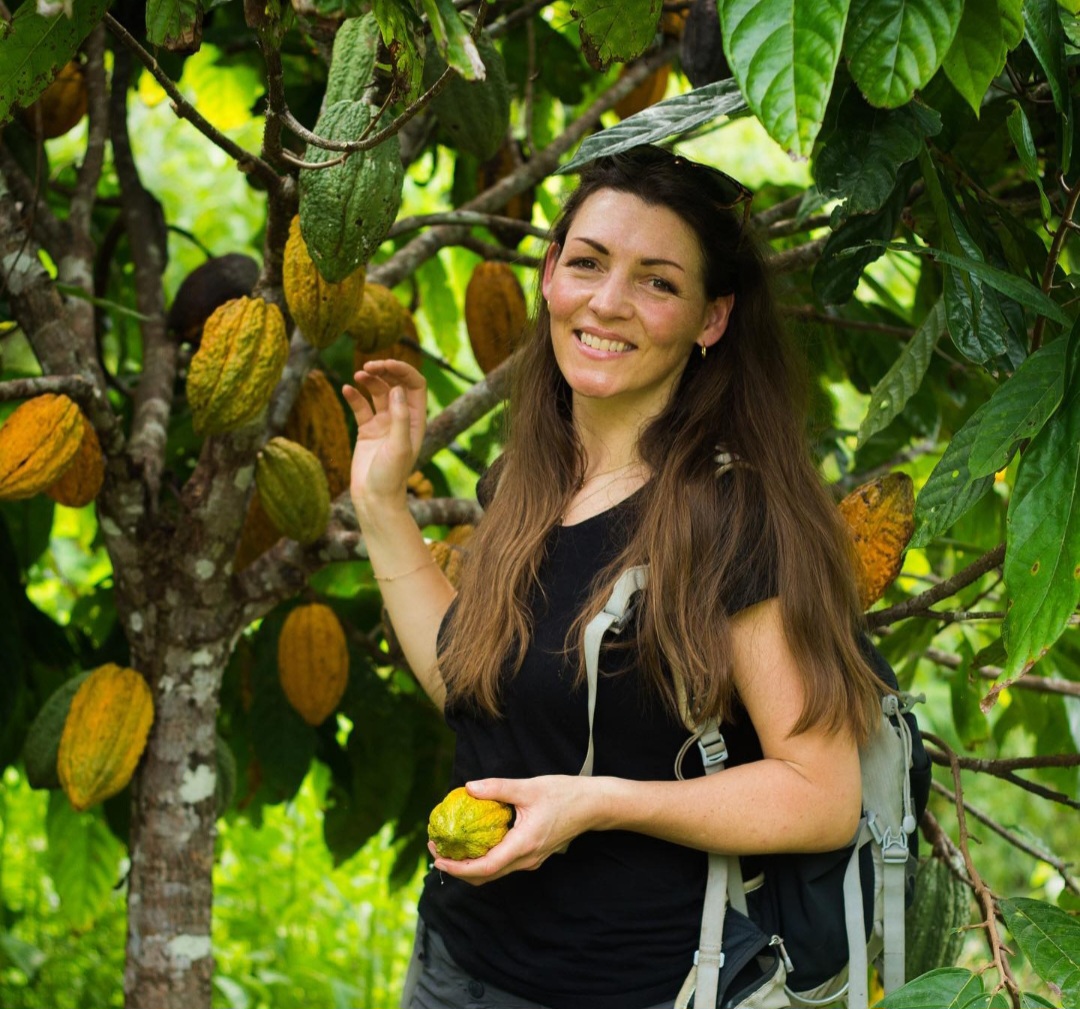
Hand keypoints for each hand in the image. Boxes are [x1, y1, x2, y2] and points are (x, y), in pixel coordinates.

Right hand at [342, 361, 426, 513]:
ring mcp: (384, 424)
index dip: (402, 370)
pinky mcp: (367, 430)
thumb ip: (401, 417)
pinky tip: (347, 389)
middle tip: (368, 366)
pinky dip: (354, 396)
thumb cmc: (390, 477)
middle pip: (396, 384)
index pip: (415, 385)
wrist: (374, 499)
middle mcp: (402, 419)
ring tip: (358, 375)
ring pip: (378, 392)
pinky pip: (361, 407)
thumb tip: (397, 389)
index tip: (384, 364)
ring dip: (369, 380)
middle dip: (384, 371)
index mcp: (416, 420)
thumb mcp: (399, 446)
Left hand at [428, 776, 598, 884]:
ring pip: (494, 872)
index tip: (438, 859)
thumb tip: (468, 787)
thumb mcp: (528, 787)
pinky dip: (484, 859)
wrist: (593, 805)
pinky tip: (474, 841)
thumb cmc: (564, 794)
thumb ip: (497, 788)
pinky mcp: (533, 855)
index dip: (458, 868)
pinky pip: (503, 864)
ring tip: (450, 846)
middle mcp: (526, 859)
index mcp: (524, 845)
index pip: (485, 867)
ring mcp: (531, 860)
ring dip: (469, 865)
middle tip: (437, 850)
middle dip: (457, 868)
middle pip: (485, 876)